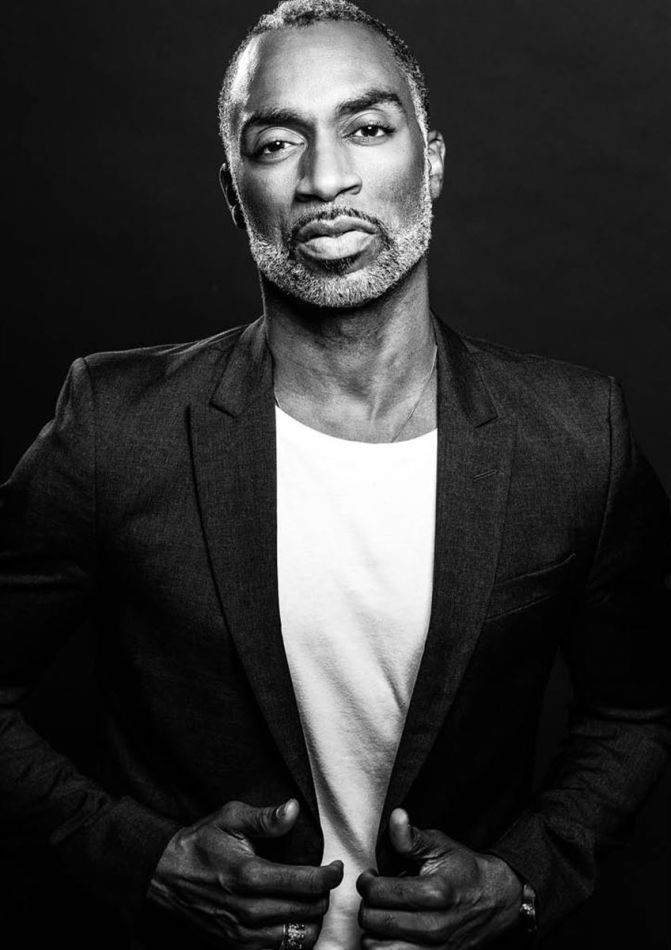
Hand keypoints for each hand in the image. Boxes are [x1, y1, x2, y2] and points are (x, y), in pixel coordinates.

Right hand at [148, 798, 342, 947]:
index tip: (335, 868)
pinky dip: (292, 937)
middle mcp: (250, 909)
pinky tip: (290, 918)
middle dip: (323, 895)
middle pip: (309, 911)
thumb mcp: (230, 818)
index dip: (331, 876)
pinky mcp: (236, 946)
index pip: (309, 883)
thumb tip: (293, 809)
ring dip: (311, 919)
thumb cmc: (200, 843)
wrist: (164, 875)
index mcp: (251, 875)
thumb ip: (266, 817)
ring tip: (309, 900)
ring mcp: (243, 933)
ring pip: (299, 937)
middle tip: (322, 880)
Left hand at [356, 809, 521, 949]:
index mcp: (434, 893)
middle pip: (373, 920)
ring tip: (382, 915)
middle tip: (376, 895)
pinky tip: (391, 933)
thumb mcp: (441, 846)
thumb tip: (396, 817)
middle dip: (368, 904)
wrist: (497, 900)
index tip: (372, 877)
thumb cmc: (465, 871)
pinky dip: (385, 947)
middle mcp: (433, 926)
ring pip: (376, 948)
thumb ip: (412, 837)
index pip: (377, 893)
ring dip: (373, 930)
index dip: (366, 881)